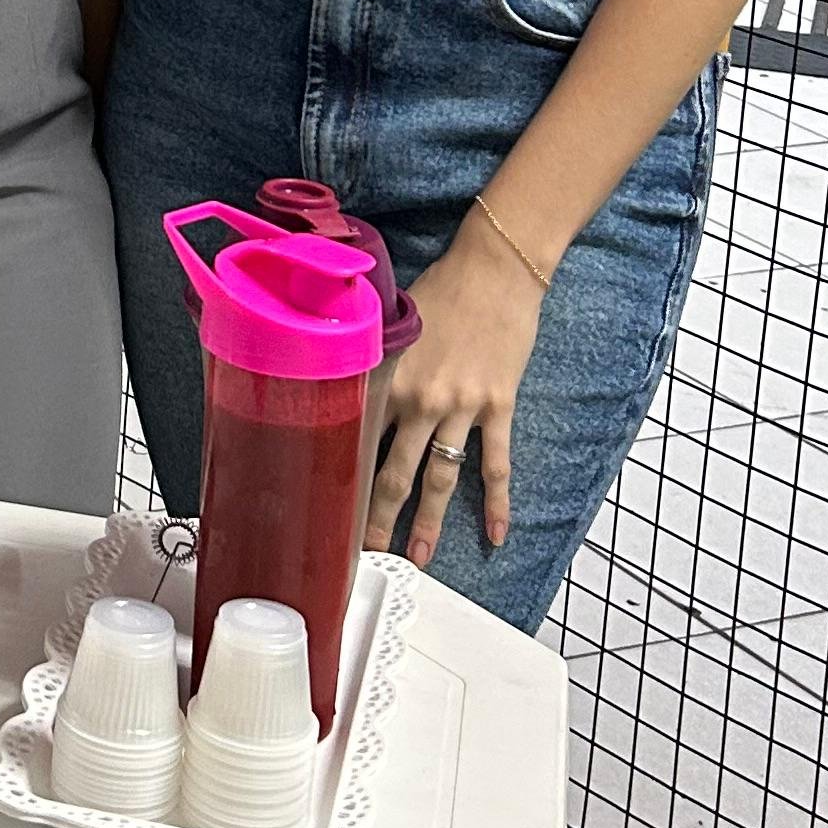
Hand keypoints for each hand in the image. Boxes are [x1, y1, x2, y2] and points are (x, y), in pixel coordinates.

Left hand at [365, 211, 546, 569]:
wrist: (495, 270)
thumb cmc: (442, 289)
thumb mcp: (393, 324)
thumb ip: (371, 362)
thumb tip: (341, 386)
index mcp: (388, 378)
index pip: (357, 440)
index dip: (343, 478)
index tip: (329, 512)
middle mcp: (421, 399)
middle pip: (394, 471)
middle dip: (379, 518)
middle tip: (367, 555)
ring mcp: (462, 407)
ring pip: (441, 477)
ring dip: (429, 522)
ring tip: (418, 558)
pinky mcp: (498, 406)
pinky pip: (496, 463)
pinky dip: (496, 501)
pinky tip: (494, 534)